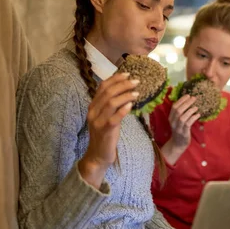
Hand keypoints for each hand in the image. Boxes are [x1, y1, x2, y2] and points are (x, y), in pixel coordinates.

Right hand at [79, 73, 139, 187]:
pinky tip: (131, 105)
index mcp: (92, 106)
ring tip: (137, 93)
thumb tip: (126, 91)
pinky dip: (123, 110)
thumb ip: (112, 105)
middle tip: (136, 82)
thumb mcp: (107, 117)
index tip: (127, 74)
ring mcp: (98, 121)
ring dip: (125, 95)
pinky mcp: (105, 130)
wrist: (98, 155)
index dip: (115, 78)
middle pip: (107, 92)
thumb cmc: (105, 135)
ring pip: (111, 103)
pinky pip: (114, 117)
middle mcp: (93, 111)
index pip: (102, 87)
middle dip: (123, 85)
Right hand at [168, 95, 199, 148]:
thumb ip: (180, 113)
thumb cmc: (179, 130)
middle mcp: (173, 122)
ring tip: (196, 107)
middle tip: (194, 98)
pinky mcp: (183, 133)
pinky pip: (188, 124)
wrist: (177, 144)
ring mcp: (178, 128)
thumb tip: (189, 102)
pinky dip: (193, 118)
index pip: (174, 107)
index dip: (181, 100)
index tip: (188, 95)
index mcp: (170, 118)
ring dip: (190, 110)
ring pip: (182, 117)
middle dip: (186, 103)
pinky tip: (198, 115)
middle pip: (178, 110)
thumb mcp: (177, 121)